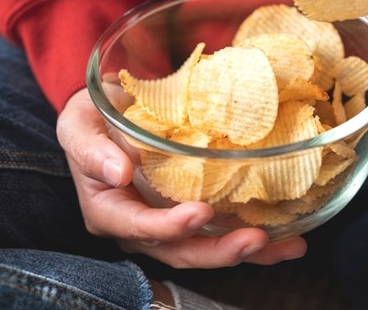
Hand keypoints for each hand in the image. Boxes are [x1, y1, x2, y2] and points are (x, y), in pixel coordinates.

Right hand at [56, 88, 306, 267]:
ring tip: (287, 246)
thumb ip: (90, 149)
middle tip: (254, 240)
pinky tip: (289, 237)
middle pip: (179, 251)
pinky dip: (256, 239)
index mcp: (108, 211)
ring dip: (247, 252)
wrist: (112, 113)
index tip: (200, 212)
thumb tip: (117, 173)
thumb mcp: (78, 124)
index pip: (138, 228)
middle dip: (218, 252)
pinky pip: (222, 233)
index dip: (168, 228)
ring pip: (206, 249)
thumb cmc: (91, 119)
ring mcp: (168, 224)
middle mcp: (140, 227)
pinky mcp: (192, 214)